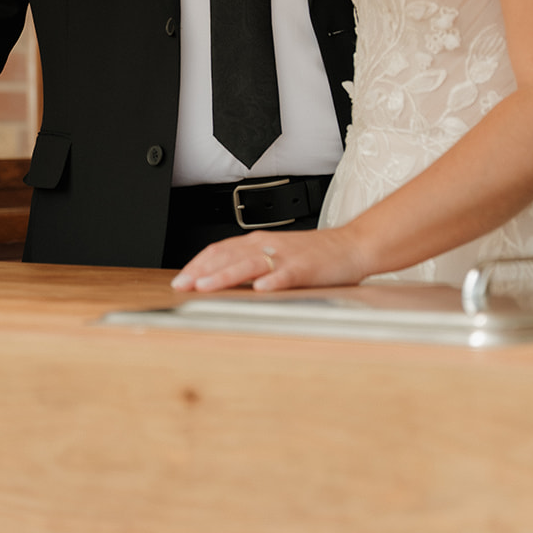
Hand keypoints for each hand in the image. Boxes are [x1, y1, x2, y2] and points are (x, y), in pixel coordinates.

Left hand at [170, 226, 368, 293]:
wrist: (351, 246)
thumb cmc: (314, 255)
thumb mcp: (277, 256)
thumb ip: (252, 265)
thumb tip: (221, 280)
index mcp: (259, 243)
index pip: (220, 250)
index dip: (198, 264)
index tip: (180, 280)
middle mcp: (269, 245)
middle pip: (228, 255)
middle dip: (202, 270)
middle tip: (182, 286)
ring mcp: (286, 256)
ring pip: (250, 263)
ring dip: (226, 275)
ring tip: (206, 287)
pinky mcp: (305, 268)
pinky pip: (286, 274)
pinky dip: (272, 281)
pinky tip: (260, 290)